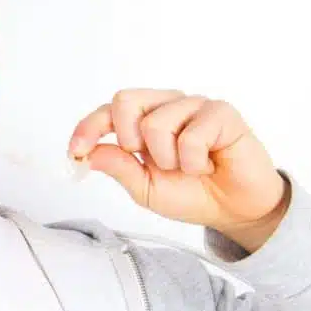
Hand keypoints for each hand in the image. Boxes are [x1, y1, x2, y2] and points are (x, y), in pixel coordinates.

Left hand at [69, 89, 289, 250]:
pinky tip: (208, 165)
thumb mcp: (145, 188)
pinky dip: (195, 162)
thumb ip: (118, 167)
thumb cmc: (192, 193)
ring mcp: (193, 106)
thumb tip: (89, 152)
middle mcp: (166, 106)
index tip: (76, 151)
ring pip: (155, 122)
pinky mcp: (221, 112)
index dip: (88, 128)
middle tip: (153, 163)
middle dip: (129, 139)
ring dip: (168, 160)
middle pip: (124, 100)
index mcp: (144, 120)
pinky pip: (191, 135)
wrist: (234, 209)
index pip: (108, 111)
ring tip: (189, 168)